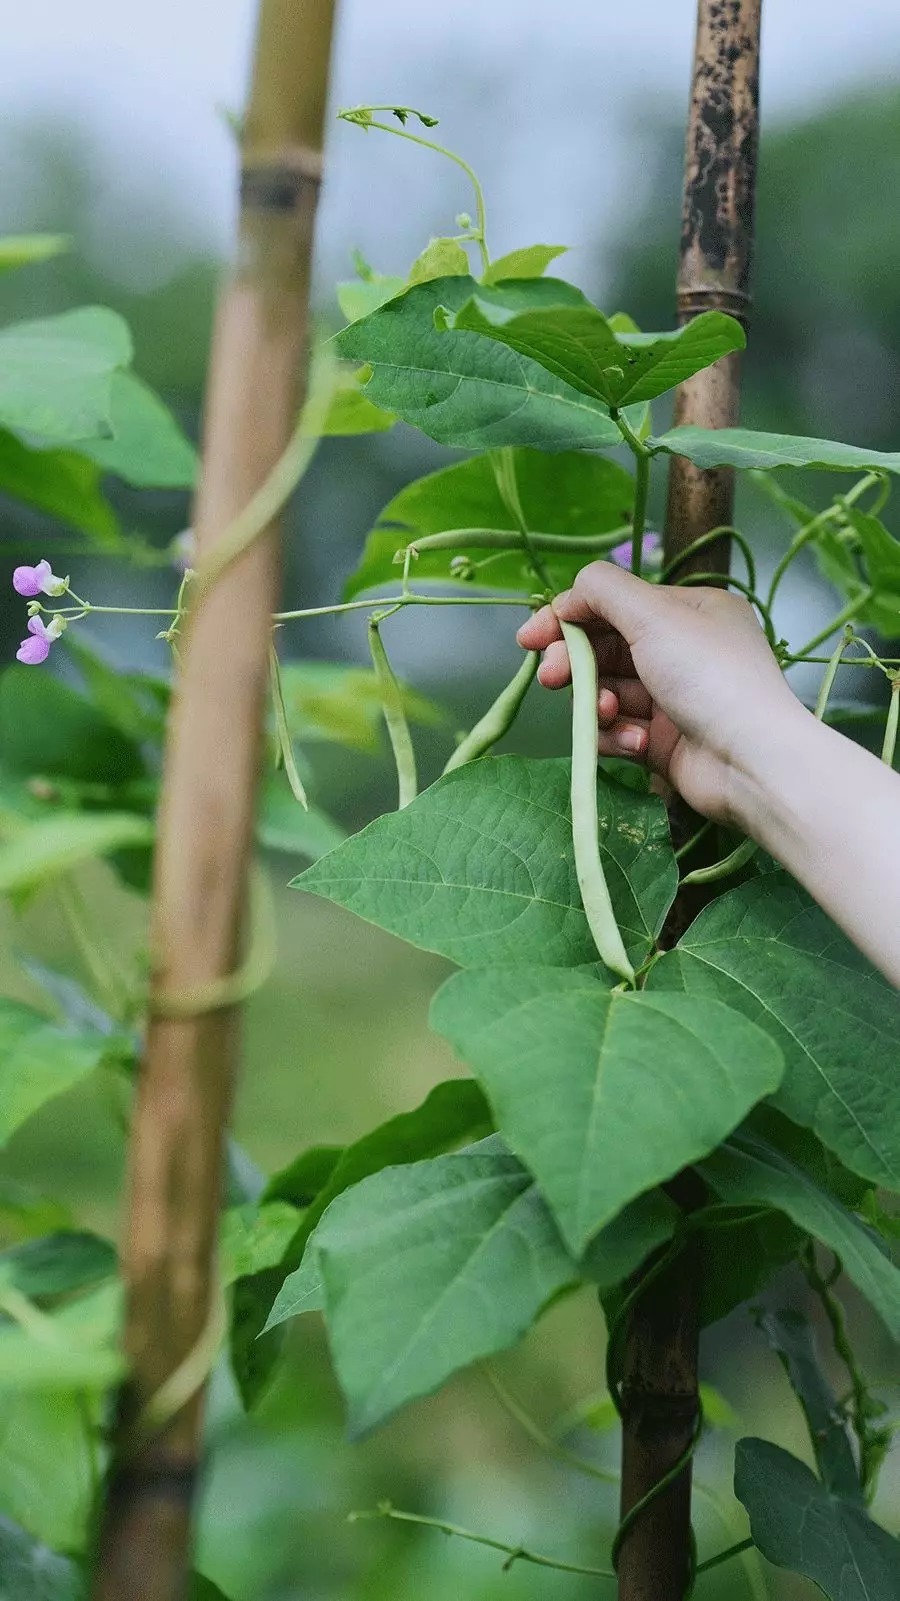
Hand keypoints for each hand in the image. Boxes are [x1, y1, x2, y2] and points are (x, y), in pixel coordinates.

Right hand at [516, 562, 802, 822]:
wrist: (751, 761)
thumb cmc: (708, 676)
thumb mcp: (654, 615)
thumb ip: (603, 591)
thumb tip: (570, 592)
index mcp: (688, 610)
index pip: (614, 604)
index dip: (568, 617)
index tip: (530, 638)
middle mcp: (682, 649)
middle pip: (605, 648)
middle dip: (575, 663)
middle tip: (552, 678)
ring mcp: (673, 697)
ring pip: (608, 691)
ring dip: (599, 702)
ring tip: (607, 714)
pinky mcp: (665, 740)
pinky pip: (621, 729)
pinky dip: (620, 735)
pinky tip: (637, 742)